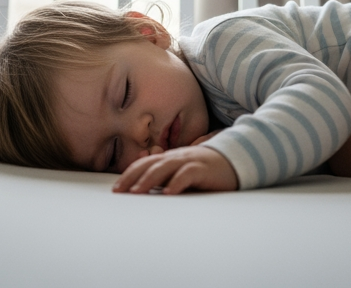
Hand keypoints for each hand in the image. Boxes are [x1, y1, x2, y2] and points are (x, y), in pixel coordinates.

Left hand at [112, 144, 237, 194]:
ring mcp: (189, 161)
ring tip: (137, 192)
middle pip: (150, 164)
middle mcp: (176, 157)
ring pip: (165, 168)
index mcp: (170, 158)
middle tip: (119, 191)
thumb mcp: (183, 172)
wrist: (234, 159)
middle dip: (132, 177)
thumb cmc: (205, 169)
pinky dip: (177, 183)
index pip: (144, 164)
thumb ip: (167, 178)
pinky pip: (187, 174)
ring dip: (149, 180)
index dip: (129, 174)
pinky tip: (169, 193)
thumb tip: (146, 190)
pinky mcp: (202, 169)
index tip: (116, 188)